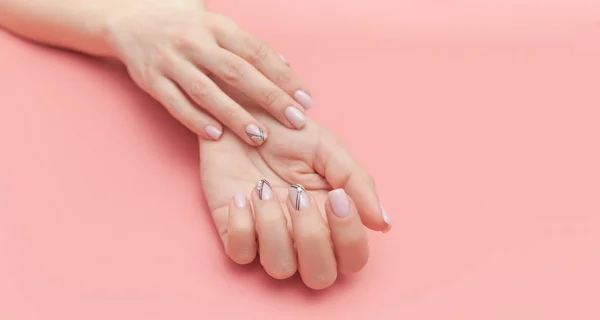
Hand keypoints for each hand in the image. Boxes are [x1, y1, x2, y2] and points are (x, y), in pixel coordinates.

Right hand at [104, 0, 311, 144]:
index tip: (305, 100)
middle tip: (294, 121)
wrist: (130, 19)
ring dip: (235, 115)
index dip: (284, 77)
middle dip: (269, 98)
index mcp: (216, 25)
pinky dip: (196, 120)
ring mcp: (171, 61)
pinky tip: (217, 135)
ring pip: (207, 91)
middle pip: (238, 72)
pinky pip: (176, 103)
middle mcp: (194, 41)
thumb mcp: (218, 26)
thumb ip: (249, 47)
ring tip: (259, 136)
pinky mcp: (151, 79)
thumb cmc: (186, 26)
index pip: (257, 52)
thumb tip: (286, 66)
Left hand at [200, 83, 390, 289]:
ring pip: (280, 268)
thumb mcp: (327, 147)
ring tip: (262, 188)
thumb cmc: (285, 132)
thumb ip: (357, 182)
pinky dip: (241, 226)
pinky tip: (241, 195)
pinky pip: (240, 253)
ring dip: (273, 228)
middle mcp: (301, 236)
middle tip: (298, 196)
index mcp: (331, 220)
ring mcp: (266, 237)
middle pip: (320, 276)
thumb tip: (382, 223)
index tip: (336, 195)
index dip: (349, 237)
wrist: (240, 113)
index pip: (353, 256)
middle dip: (312, 238)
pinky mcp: (232, 231)